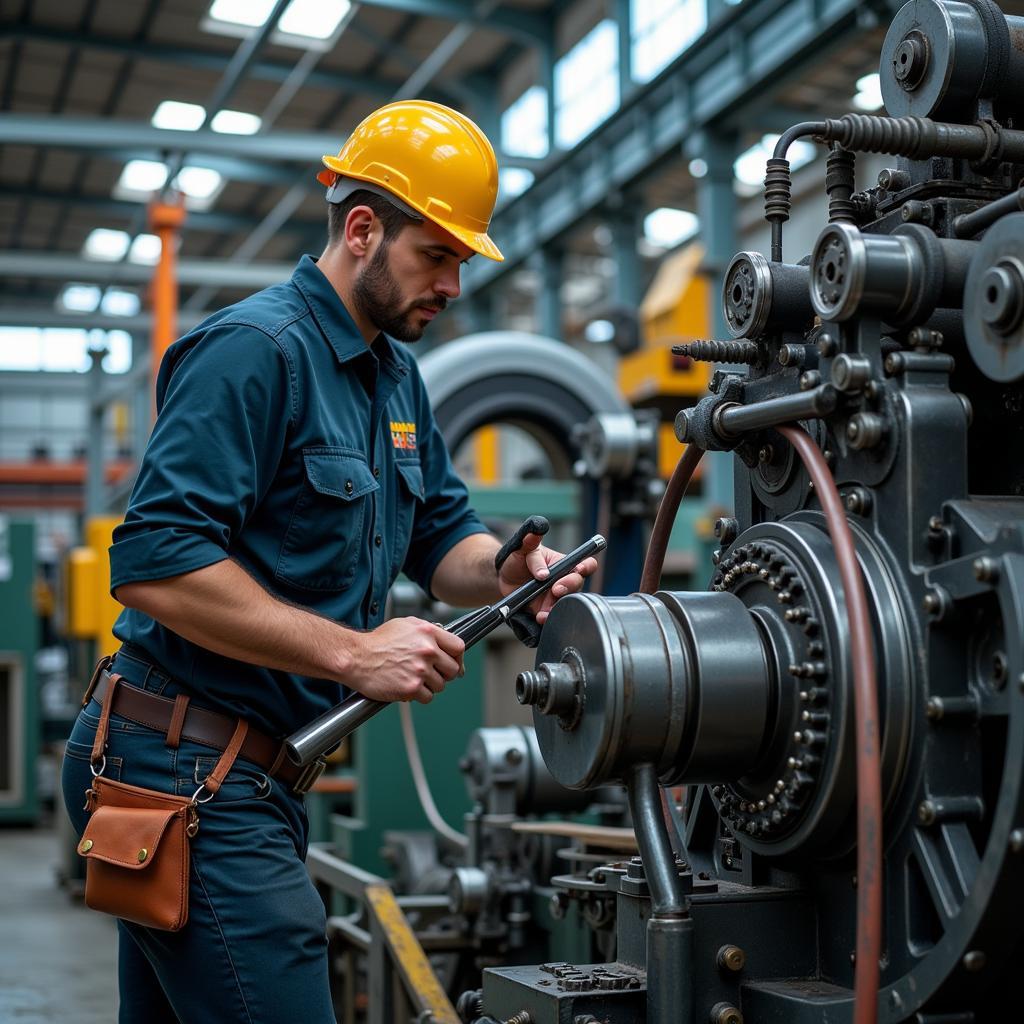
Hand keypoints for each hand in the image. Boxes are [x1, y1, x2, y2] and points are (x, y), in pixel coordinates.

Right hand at [345, 617, 464, 703]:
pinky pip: (427, 697)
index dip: (457, 657)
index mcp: (428, 633)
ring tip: (413, 678)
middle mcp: (427, 650)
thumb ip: (428, 631)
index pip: (458, 647)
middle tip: (430, 673)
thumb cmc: (378, 642)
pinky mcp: (411, 688)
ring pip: (440, 685)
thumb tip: (445, 643)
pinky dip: (419, 695)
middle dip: (444, 674)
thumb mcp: (405, 625)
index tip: (454, 663)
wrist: (356, 657)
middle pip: (453, 669)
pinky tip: (407, 686)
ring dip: (430, 685)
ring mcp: (420, 670)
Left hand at [496, 533, 598, 625]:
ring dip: (557, 606)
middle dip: (569, 586)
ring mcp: (555, 596)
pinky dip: (547, 617)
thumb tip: (536, 532)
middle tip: (556, 589)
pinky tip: (540, 617)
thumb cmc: (516, 559)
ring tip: (544, 610)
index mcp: (563, 563)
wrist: (502, 578)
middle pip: (577, 585)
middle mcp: (563, 580)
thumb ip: (529, 540)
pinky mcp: (546, 609)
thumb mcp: (521, 548)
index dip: (586, 566)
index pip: (584, 564)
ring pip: (565, 603)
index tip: (578, 569)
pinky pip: (552, 615)